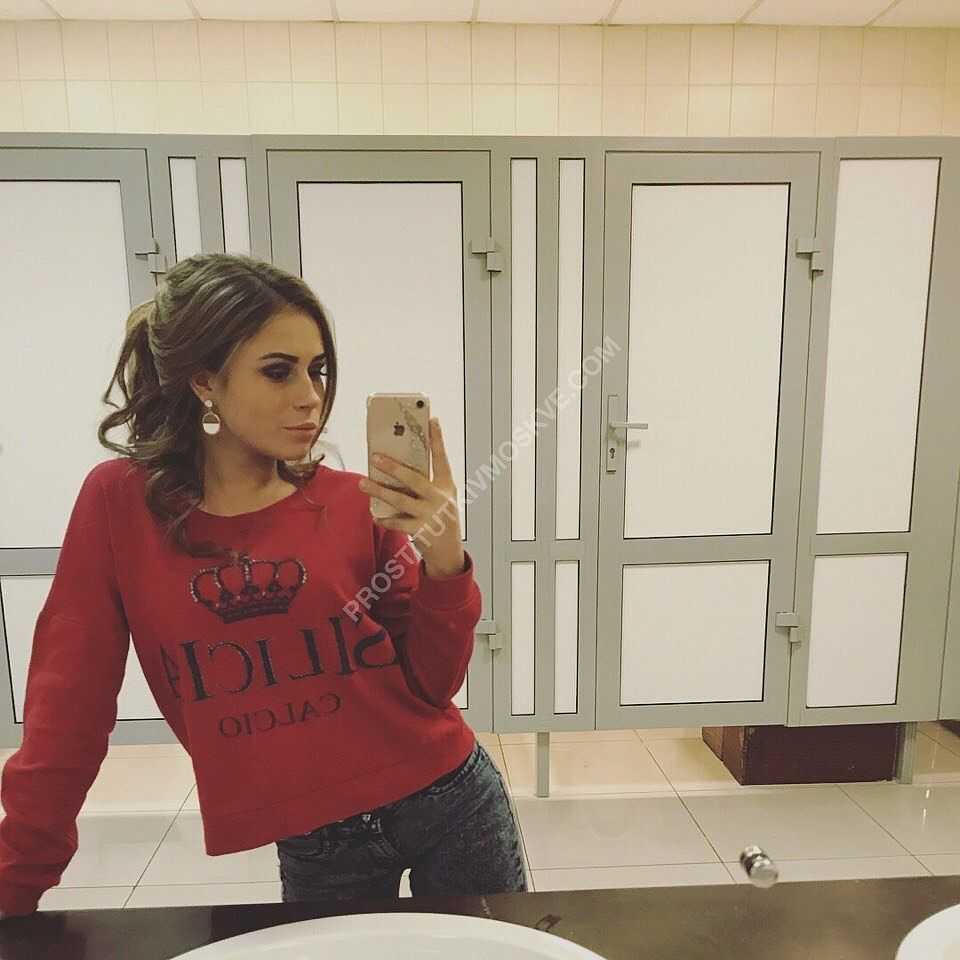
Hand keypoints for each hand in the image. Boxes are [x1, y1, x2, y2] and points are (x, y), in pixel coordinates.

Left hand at [358, 416, 464, 577]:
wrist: (448, 551)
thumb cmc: (440, 517)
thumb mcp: (440, 497)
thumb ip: (424, 482)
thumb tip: (394, 466)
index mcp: (446, 485)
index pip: (442, 459)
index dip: (437, 440)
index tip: (432, 420)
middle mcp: (440, 498)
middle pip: (414, 479)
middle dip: (394, 467)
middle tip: (375, 457)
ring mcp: (430, 515)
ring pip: (400, 499)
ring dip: (379, 491)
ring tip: (362, 483)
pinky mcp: (420, 531)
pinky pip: (396, 522)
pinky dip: (384, 518)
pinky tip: (374, 514)